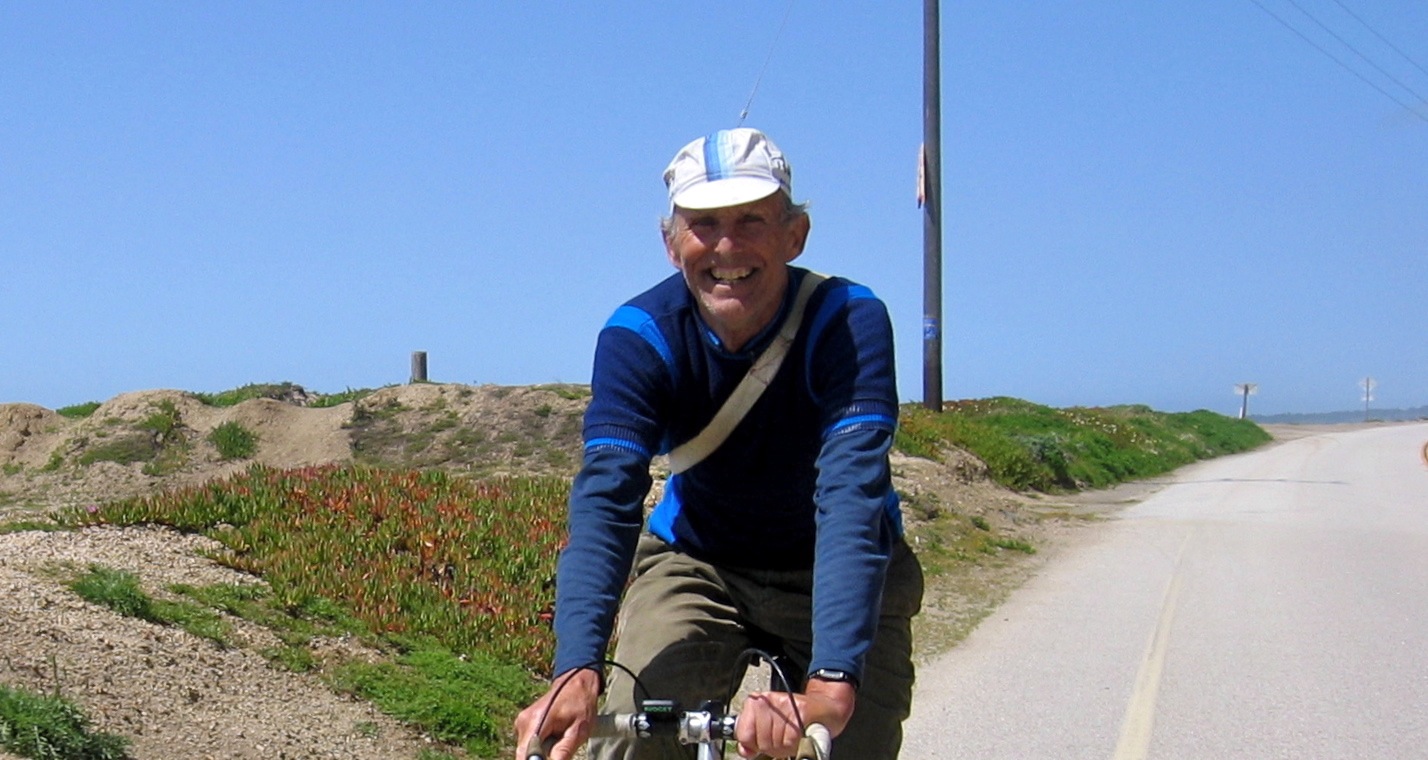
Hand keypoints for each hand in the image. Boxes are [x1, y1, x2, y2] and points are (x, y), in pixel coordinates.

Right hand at [513, 668, 600, 759]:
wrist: (576, 684)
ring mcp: (521, 722)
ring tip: (559, 738)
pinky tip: (554, 735)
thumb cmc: (581, 704)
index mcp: (536, 721)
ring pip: (527, 750)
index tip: (551, 756)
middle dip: (542, 757)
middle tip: (561, 744)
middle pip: (526, 754)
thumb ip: (564, 750)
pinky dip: (540, 745)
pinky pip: (529, 743)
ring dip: (542, 751)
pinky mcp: (524, 724)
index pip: (525, 754)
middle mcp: (524, 722)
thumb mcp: (579, 730)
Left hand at [734, 679, 854, 758]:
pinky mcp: (800, 711)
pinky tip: (799, 738)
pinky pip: (791, 740)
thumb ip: (753, 738)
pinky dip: (795, 746)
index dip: (754, 745)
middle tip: (783, 742)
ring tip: (792, 740)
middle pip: (762, 741)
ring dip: (785, 748)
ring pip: (776, 743)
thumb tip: (745, 751)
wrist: (825, 706)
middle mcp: (767, 700)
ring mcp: (784, 705)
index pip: (743, 734)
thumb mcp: (769, 726)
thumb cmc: (795, 718)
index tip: (763, 743)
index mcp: (755, 702)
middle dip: (773, 749)